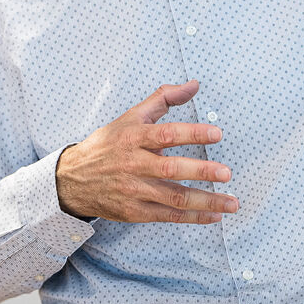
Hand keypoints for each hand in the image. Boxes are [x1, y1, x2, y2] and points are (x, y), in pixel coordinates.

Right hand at [54, 79, 238, 222]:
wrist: (72, 179)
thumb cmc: (108, 145)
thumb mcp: (131, 116)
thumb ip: (164, 98)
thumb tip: (194, 85)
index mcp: (134, 137)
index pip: (165, 134)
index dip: (192, 133)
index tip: (217, 134)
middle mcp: (134, 164)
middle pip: (170, 169)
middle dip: (201, 171)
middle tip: (226, 173)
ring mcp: (134, 190)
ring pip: (173, 198)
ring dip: (205, 201)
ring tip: (231, 202)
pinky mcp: (134, 212)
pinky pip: (168, 216)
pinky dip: (193, 217)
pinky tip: (214, 215)